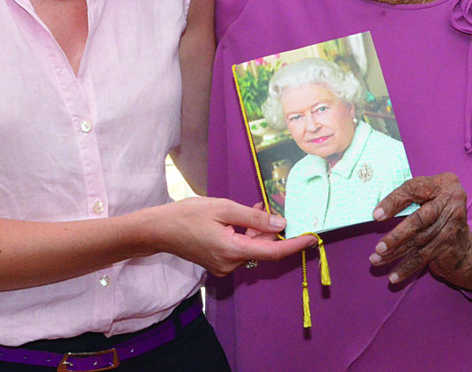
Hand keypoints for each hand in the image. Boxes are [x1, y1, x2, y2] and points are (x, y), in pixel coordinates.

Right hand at [157, 197, 316, 276]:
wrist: (160, 229)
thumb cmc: (188, 215)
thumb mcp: (223, 208)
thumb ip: (254, 217)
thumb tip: (280, 225)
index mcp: (233, 251)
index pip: (272, 253)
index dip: (294, 245)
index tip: (312, 238)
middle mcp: (230, 264)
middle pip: (261, 248)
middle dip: (270, 230)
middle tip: (271, 206)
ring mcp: (223, 266)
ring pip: (251, 247)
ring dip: (256, 230)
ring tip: (255, 206)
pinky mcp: (218, 262)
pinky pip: (240, 249)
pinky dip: (245, 234)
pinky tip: (243, 217)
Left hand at [368, 173, 471, 292]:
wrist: (466, 238)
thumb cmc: (436, 209)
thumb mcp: (427, 194)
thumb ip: (409, 195)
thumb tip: (377, 209)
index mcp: (443, 183)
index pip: (413, 189)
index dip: (393, 202)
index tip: (376, 215)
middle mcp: (450, 204)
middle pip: (419, 220)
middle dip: (397, 235)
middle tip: (378, 247)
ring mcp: (451, 227)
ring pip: (419, 242)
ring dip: (396, 253)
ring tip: (376, 260)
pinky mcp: (449, 246)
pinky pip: (423, 258)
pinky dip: (406, 268)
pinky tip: (393, 276)